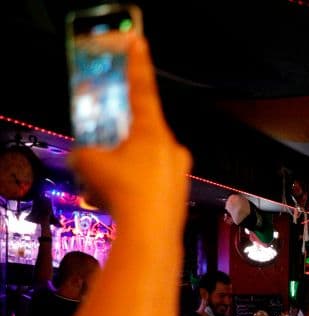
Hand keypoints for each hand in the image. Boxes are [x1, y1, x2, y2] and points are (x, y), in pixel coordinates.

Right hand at [69, 37, 190, 228]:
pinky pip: (151, 186)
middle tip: (103, 161)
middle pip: (140, 137)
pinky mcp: (179, 194)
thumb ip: (84, 152)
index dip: (137, 65)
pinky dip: (133, 192)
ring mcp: (179, 172)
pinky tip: (119, 205)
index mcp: (153, 132)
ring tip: (107, 191)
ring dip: (124, 173)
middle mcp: (172, 149)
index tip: (139, 42)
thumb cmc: (125, 193)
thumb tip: (84, 156)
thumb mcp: (89, 163)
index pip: (142, 90)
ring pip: (144, 165)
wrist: (150, 235)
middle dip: (118, 148)